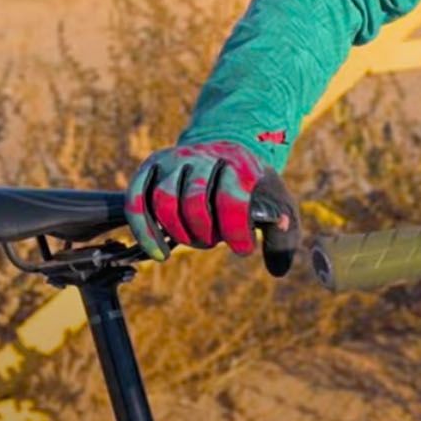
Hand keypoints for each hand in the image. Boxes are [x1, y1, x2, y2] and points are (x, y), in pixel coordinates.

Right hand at [123, 140, 297, 269]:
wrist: (224, 151)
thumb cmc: (251, 188)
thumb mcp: (277, 203)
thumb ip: (284, 235)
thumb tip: (277, 269)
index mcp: (237, 162)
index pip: (231, 196)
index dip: (235, 229)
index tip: (243, 250)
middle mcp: (202, 156)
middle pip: (194, 200)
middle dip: (205, 233)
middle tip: (213, 242)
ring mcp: (173, 160)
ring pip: (164, 199)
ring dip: (178, 232)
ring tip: (193, 241)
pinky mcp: (149, 169)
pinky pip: (136, 199)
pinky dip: (144, 231)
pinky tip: (159, 253)